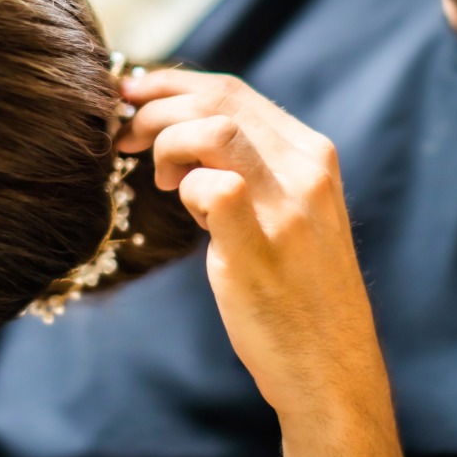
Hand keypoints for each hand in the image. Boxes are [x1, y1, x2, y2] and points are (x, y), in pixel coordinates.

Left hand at [119, 68, 388, 418]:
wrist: (331, 370)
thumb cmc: (298, 293)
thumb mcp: (292, 212)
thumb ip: (253, 167)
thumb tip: (183, 130)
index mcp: (313, 155)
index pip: (232, 91)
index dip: (171, 86)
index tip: (131, 95)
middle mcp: (306, 170)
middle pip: (216, 100)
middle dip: (155, 107)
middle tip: (125, 136)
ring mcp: (286, 209)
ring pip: (212, 129)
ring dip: (166, 143)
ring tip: (160, 180)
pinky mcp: (259, 249)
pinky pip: (211, 188)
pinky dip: (185, 190)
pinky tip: (188, 214)